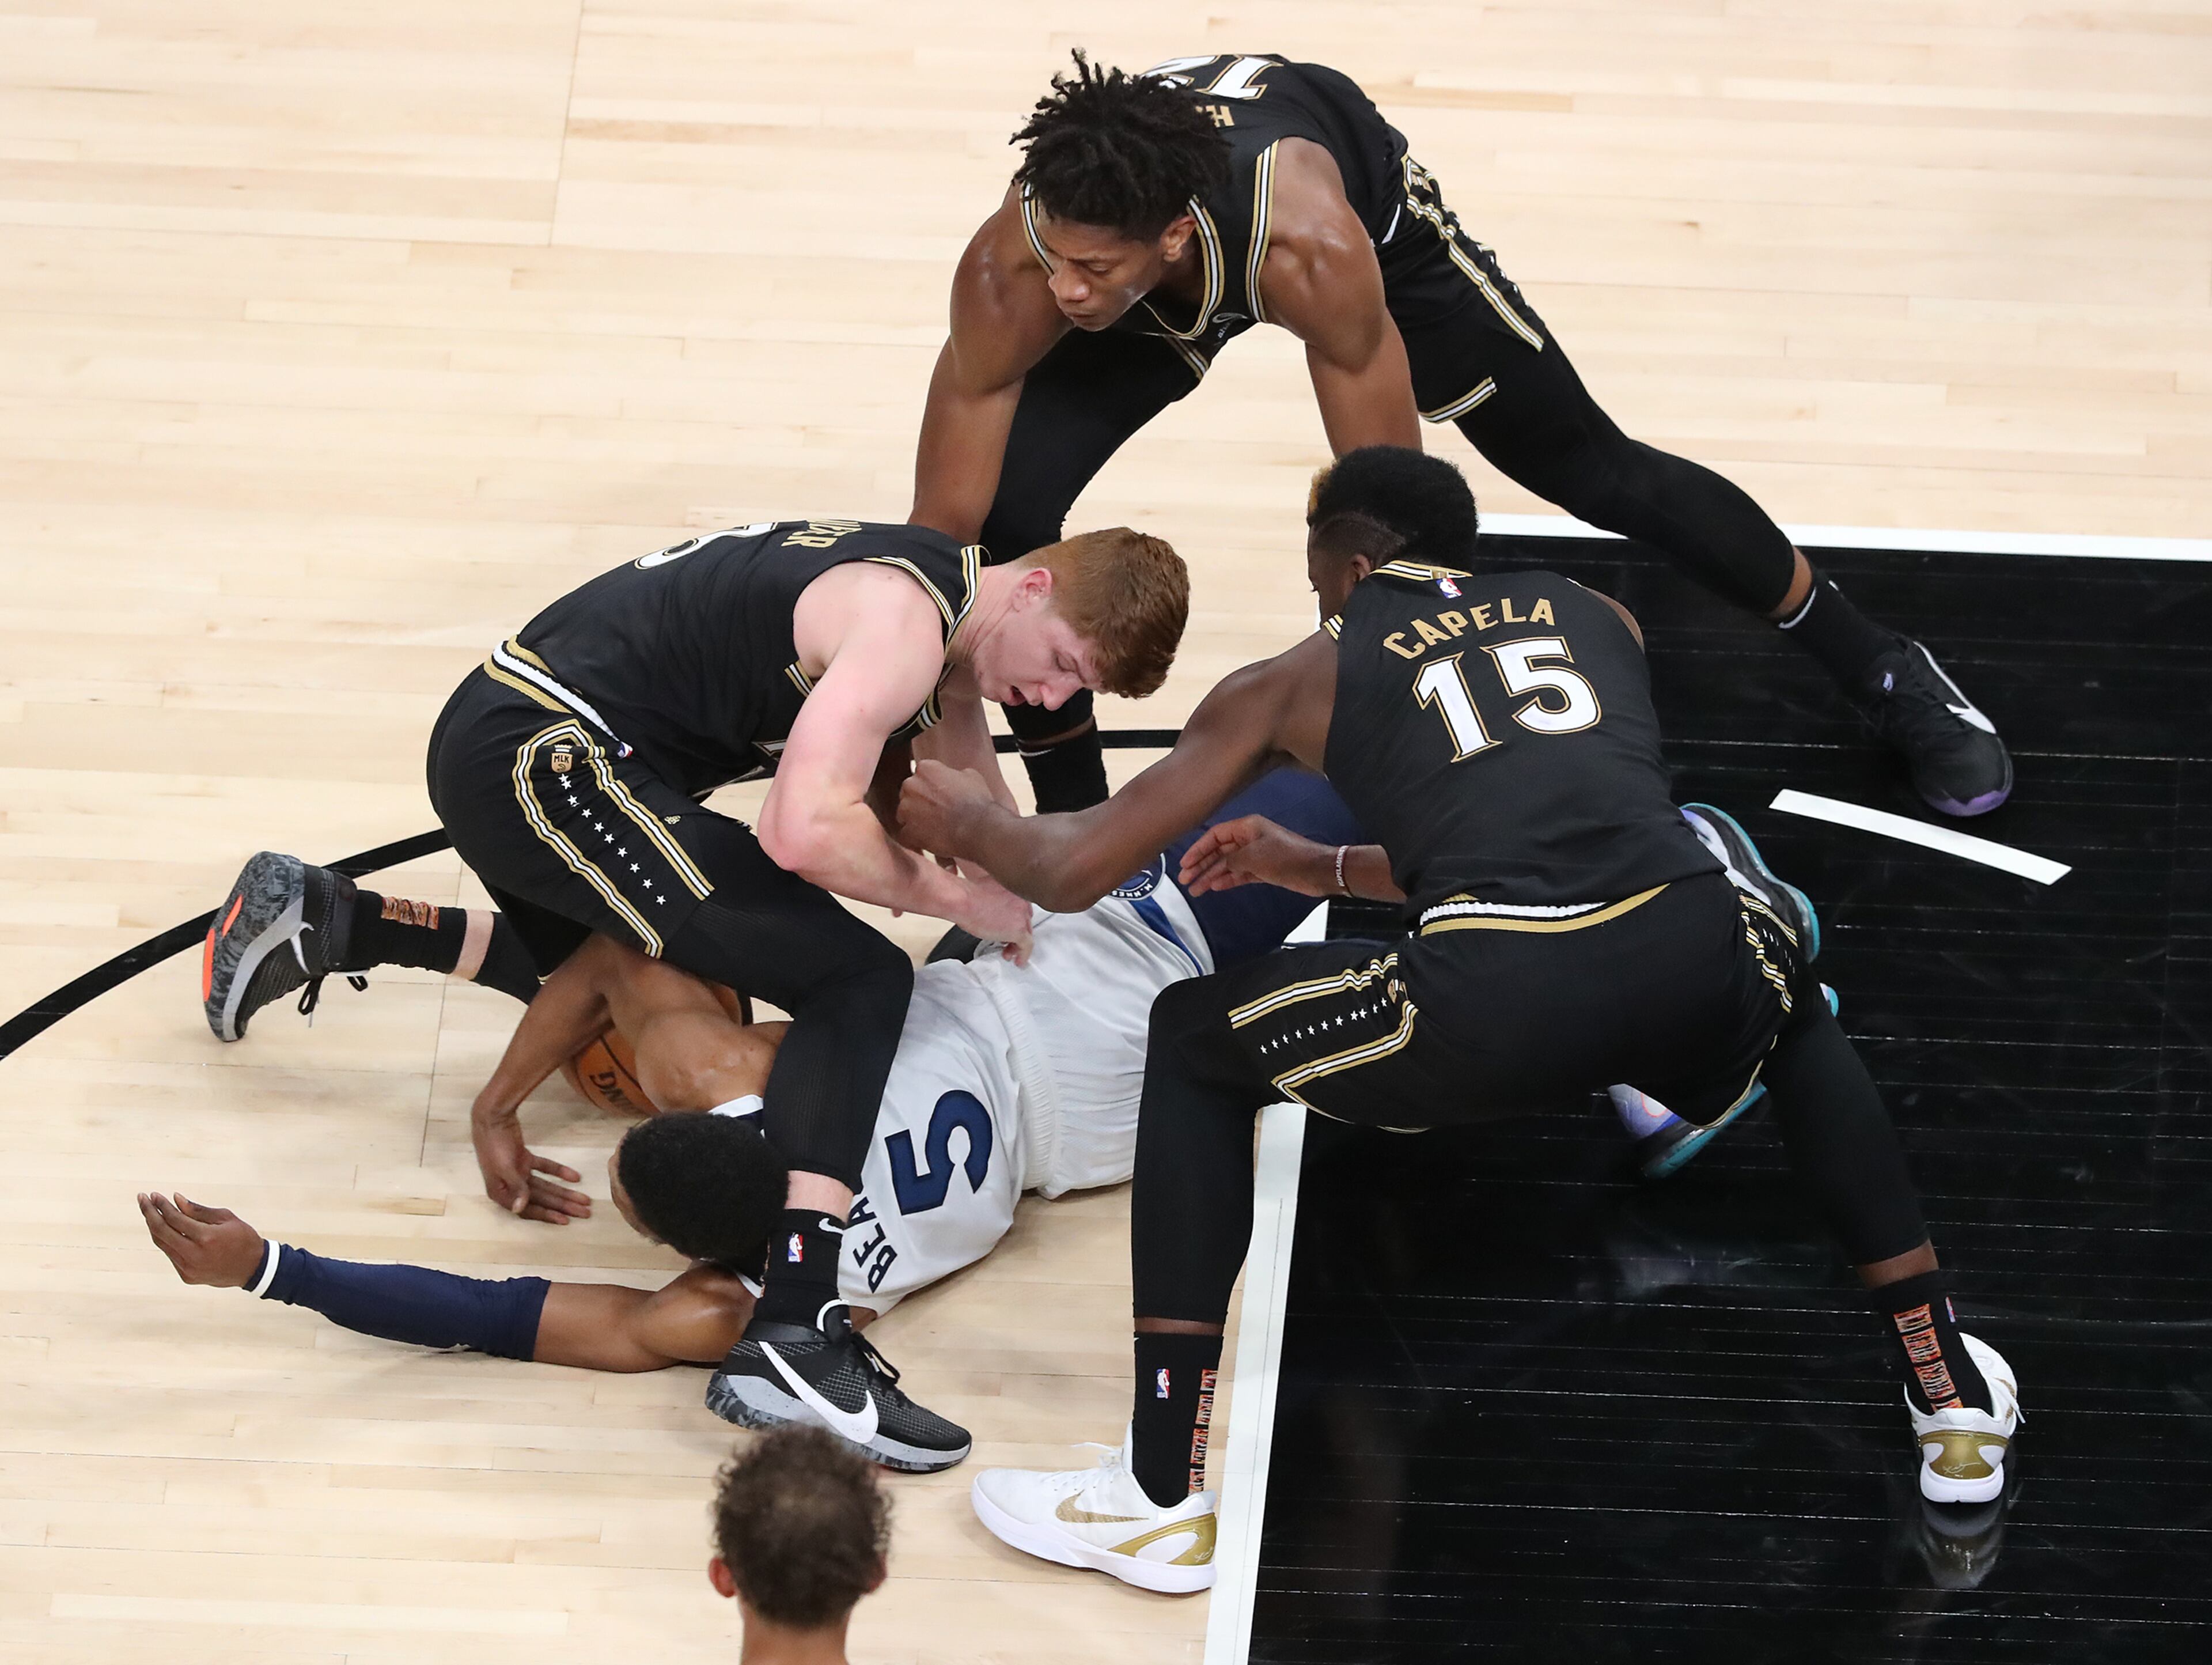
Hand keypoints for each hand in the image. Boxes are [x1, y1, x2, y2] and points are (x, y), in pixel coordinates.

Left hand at [138, 1192, 266, 1286]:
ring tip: (149, 1211)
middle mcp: (194, 1255)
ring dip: (153, 1226)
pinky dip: (166, 1240)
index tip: (154, 1195)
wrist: (253, 1268)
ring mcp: (188, 1268)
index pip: (174, 1219)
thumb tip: (175, 1199)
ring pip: (162, 1244)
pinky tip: (164, 1229)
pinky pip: (170, 1254)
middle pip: (161, 1231)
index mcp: (206, 1238)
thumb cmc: (242, 1238)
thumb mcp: (226, 1218)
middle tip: (142, 1198)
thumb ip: (198, 1210)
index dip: (162, 1205)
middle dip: (149, 1213)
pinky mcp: (186, 1276)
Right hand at [472, 1111, 591, 1223]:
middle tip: (585, 1212)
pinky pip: (545, 1168)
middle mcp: (509, 1186)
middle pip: (541, 1199)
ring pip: (545, 1186)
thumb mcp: (504, 1168)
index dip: (547, 1215)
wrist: (492, 1116)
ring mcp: (518, 1172)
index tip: (566, 1220)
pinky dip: (559, 1172)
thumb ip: (516, 1188)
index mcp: (500, 1192)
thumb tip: (520, 1209)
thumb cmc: (494, 1145)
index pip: (527, 1209)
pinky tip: (575, 1178)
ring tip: (585, 1199)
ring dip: (565, 1192)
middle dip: (563, 1206)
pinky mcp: (524, 1159)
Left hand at [898, 759, 997, 856]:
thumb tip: (954, 778)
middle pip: (910, 792)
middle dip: (920, 801)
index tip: (939, 794)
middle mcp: (911, 785)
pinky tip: (929, 840)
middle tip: (937, 811)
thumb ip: (955, 774)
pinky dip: (915, 838)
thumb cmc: (975, 802)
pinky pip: (906, 834)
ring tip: (934, 828)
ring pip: (905, 814)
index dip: (931, 785)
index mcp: (926, 769)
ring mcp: (906, 809)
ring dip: (916, 819)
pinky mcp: (907, 831)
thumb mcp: (971, 776)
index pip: (922, 774)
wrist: (975, 828)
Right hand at [953, 871, 1033, 966]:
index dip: (1015, 919)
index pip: (1021, 907)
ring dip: (1018, 944)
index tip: (1009, 925)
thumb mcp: (986, 892)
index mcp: (1014, 889)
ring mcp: (1021, 915)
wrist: (963, 900)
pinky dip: (1023, 954)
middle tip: (1009, 941)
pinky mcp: (1018, 931)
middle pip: (1024, 920)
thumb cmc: (967, 895)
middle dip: (1017, 931)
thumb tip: (991, 910)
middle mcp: (1022, 901)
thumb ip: (995, 900)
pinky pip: (1026, 946)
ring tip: (1010, 952)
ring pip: (1026, 933)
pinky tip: (1018, 960)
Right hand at [1178, 815, 1335, 896]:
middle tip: (1185, 880)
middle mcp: (1249, 839)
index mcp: (1246, 828)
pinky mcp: (1263, 870)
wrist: (1315, 870)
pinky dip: (1227, 880)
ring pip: (1227, 865)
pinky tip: (1215, 887)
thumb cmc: (1285, 857)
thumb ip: (1231, 860)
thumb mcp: (1253, 856)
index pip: (1215, 836)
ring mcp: (1256, 855)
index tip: (1185, 863)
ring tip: (1196, 890)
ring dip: (1211, 876)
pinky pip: (1239, 874)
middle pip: (1219, 851)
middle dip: (1201, 865)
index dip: (1198, 849)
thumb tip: (1219, 867)